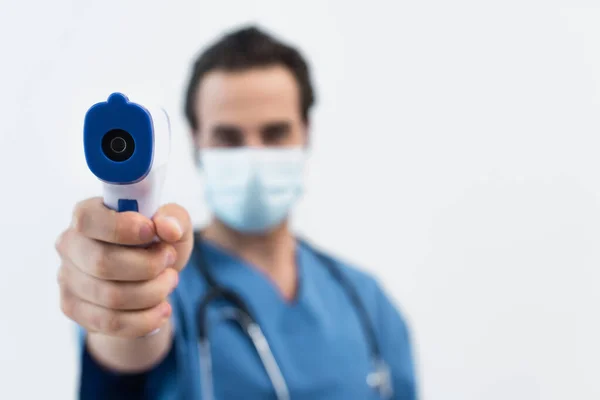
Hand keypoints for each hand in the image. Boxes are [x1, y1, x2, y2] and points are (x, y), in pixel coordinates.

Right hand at [55, 197, 193, 337]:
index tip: (152, 232)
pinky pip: (110, 323)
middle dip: (148, 265)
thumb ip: (174, 218)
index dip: (122, 228)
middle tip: (170, 259)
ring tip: (170, 281)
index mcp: (87, 215)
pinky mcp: (73, 309)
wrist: (147, 279)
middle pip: (102, 263)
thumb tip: (169, 228)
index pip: (89, 219)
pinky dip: (145, 319)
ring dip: (152, 292)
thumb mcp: (173, 225)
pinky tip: (162, 309)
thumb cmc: (156, 243)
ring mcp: (67, 279)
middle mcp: (70, 245)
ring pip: (110, 297)